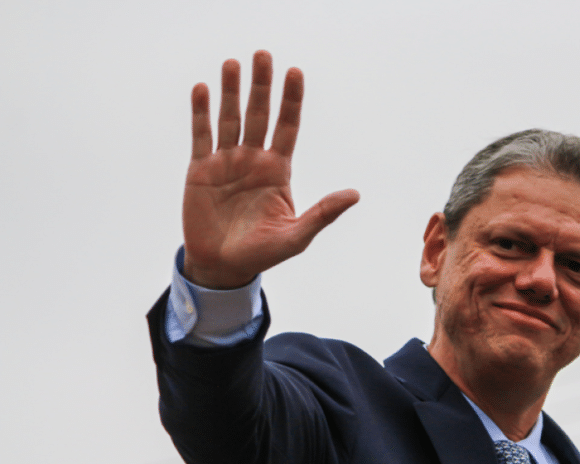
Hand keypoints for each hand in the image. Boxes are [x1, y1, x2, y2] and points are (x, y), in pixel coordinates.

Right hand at [183, 50, 358, 288]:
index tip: (295, 72)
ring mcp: (226, 162)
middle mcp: (253, 160)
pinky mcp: (200, 171)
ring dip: (231, 91)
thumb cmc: (263, 253)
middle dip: (262, 86)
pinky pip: (201, 136)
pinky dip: (201, 113)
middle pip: (260, 115)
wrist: (224, 266)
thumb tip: (355, 194)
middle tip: (263, 55)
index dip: (292, 100)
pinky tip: (204, 89)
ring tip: (233, 63)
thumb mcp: (297, 236)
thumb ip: (323, 213)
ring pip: (230, 119)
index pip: (288, 127)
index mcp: (278, 170)